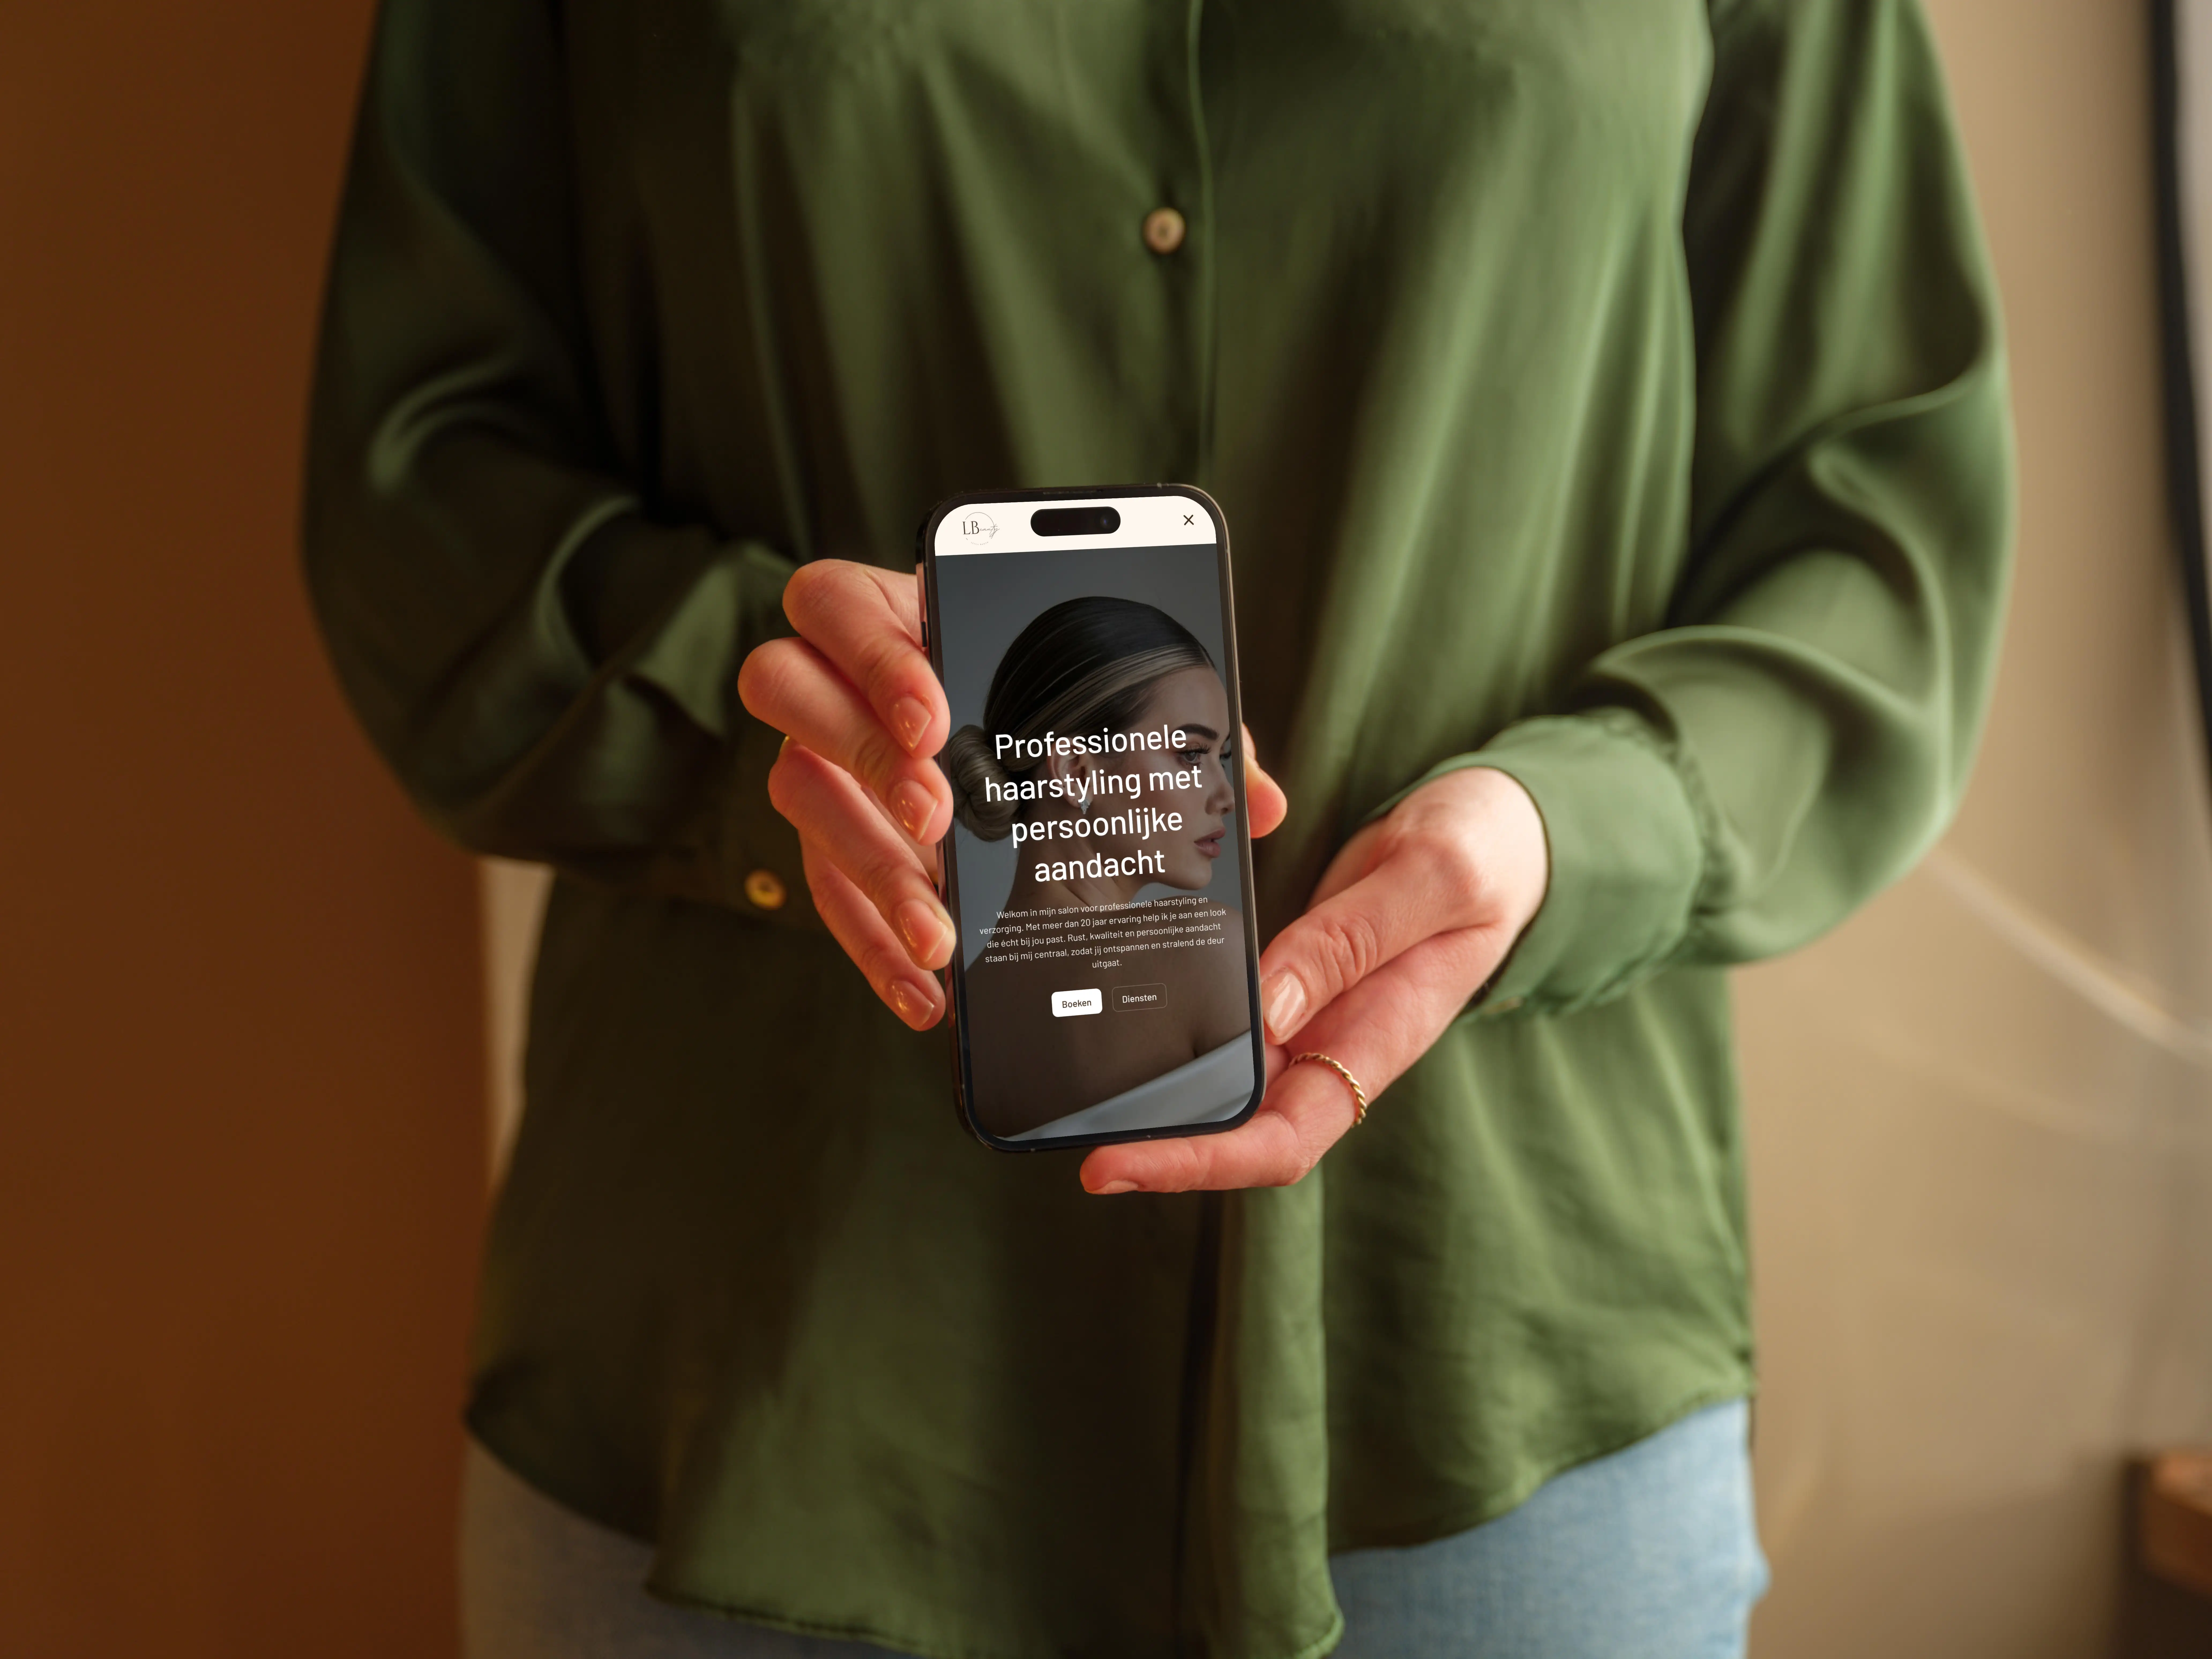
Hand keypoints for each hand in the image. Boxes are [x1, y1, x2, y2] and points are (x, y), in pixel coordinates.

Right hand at [737, 560, 1287, 1028]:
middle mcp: (837, 687)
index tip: (934, 715)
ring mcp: (823, 767)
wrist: (1025, 784)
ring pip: (798, 796)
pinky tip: (929, 989)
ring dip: (870, 865)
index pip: (835, 604)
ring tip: (939, 927)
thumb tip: (1263, 800)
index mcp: (897, 621)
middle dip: (860, 752)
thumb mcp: (1121, 718)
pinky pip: (824, 893)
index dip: (870, 653)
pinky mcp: (828, 847)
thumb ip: (1181, 740)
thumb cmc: (1063, 721)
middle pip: (785, 687)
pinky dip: (873, 945)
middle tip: (941, 813)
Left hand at [1079, 765, 1547, 1194]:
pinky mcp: (1292, 981)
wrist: (1502, 833)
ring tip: (1071, 1083)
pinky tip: (1118, 1010)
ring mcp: (1312, 1015)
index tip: (1114, 1167)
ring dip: (1153, 1088)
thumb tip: (1270, 1009)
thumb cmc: (1487, 855)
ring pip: (1221, 1076)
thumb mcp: (1435, 878)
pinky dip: (1175, 1025)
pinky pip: (1226, 1021)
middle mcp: (1337, 1042)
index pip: (1282, 1139)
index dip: (1198, 1164)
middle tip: (1062, 1128)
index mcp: (1381, 1037)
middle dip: (1151, 1138)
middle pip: (1235, 1122)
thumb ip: (1353, 939)